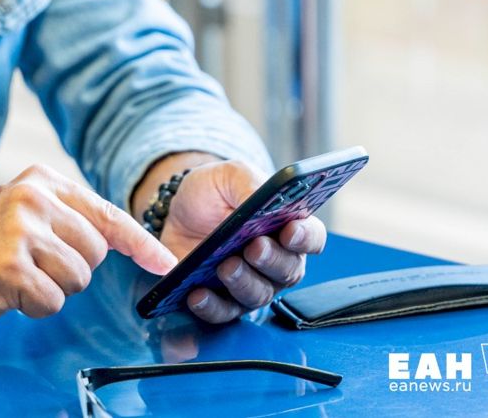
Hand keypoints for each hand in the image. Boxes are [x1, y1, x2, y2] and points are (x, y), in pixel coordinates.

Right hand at [0, 165, 176, 329]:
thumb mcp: (28, 215)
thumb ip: (72, 219)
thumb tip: (127, 239)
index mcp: (44, 180)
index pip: (109, 214)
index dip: (141, 243)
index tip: (164, 262)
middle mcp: (35, 197)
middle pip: (97, 253)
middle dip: (72, 269)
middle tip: (33, 263)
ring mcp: (22, 230)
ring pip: (79, 278)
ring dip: (54, 288)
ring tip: (19, 274)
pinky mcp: (11, 265)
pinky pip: (53, 300)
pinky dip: (35, 306)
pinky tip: (7, 290)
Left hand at [162, 160, 326, 323]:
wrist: (176, 211)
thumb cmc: (213, 192)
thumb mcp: (229, 175)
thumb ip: (248, 183)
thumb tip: (262, 197)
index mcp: (287, 226)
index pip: (311, 237)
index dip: (306, 237)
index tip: (291, 230)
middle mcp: (277, 260)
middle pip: (288, 271)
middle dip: (272, 260)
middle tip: (254, 247)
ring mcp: (252, 283)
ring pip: (259, 294)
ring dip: (243, 283)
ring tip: (224, 267)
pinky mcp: (223, 300)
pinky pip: (223, 312)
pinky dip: (211, 306)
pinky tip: (196, 294)